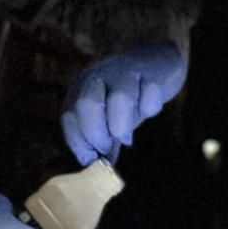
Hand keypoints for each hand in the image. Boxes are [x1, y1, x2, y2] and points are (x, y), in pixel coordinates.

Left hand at [60, 43, 187, 164]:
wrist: (158, 62)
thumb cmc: (129, 96)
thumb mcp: (109, 116)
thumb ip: (102, 137)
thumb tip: (94, 166)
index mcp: (82, 87)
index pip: (69, 116)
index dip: (78, 142)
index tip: (92, 157)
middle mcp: (99, 76)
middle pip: (87, 104)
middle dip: (97, 134)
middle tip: (108, 147)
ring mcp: (125, 71)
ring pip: (119, 98)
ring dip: (121, 125)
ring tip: (126, 138)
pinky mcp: (151, 72)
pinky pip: (150, 93)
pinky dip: (149, 107)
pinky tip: (149, 109)